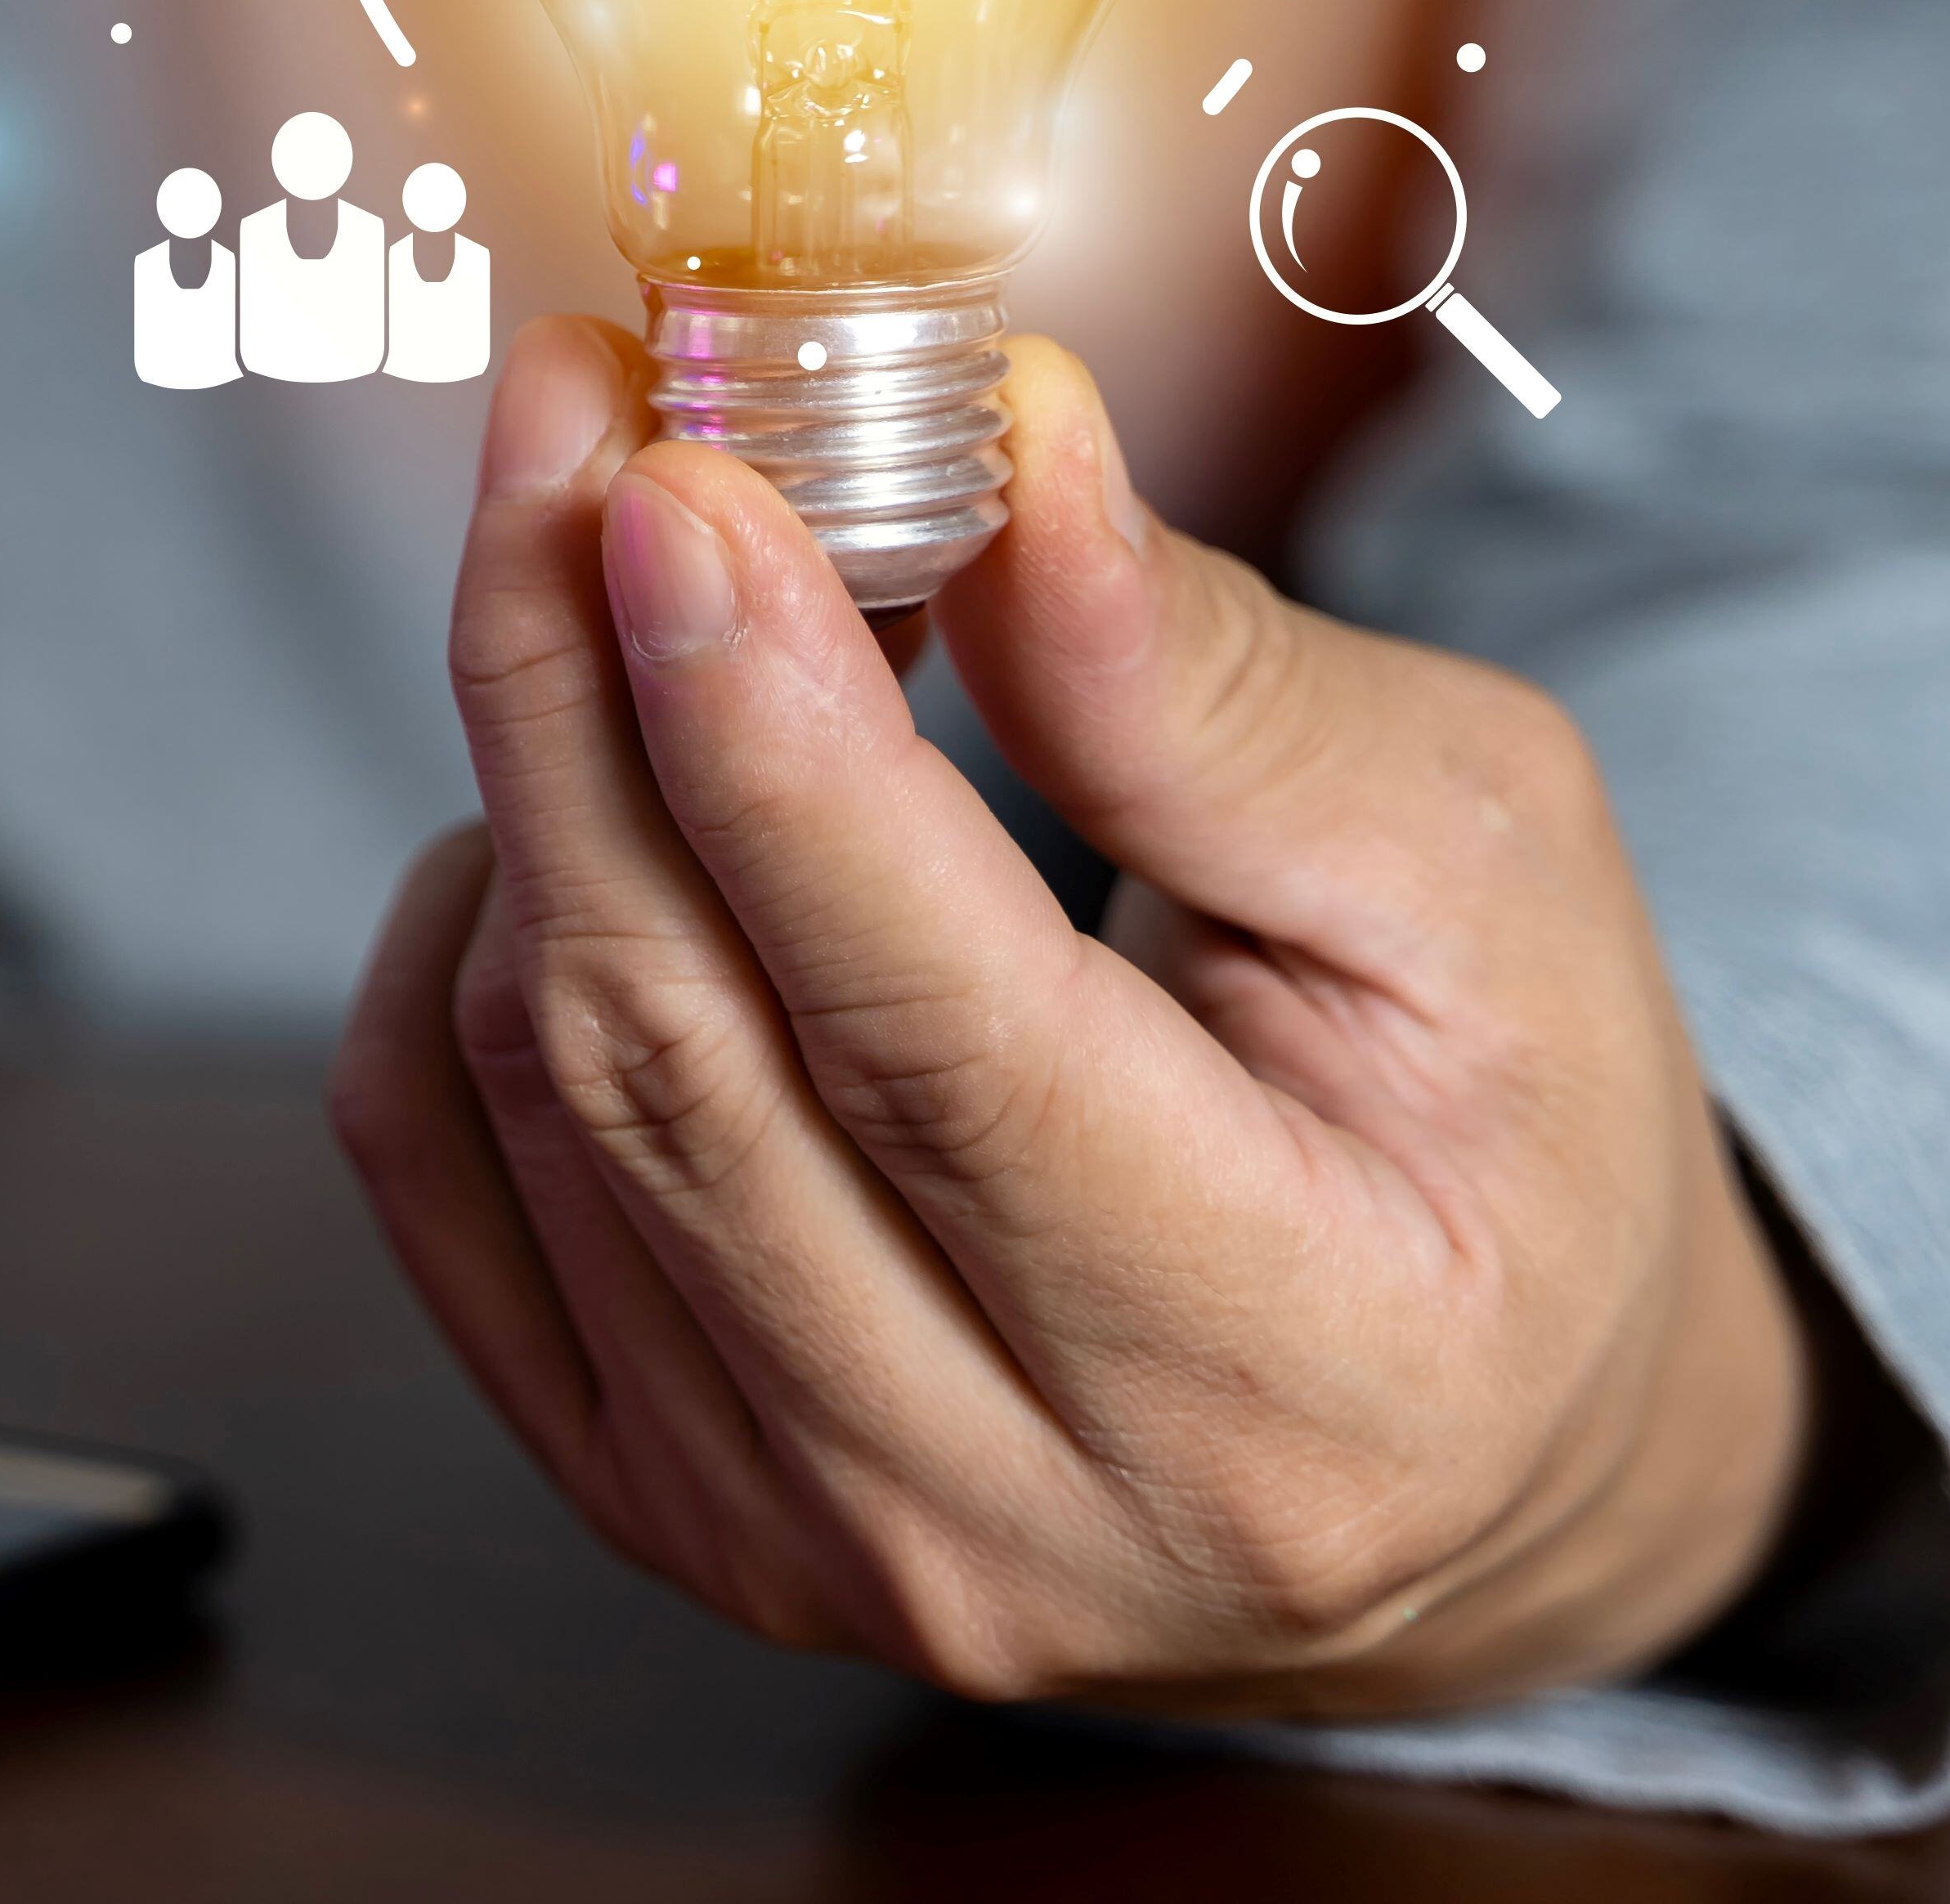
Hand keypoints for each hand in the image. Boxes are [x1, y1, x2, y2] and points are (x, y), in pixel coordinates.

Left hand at [333, 318, 1806, 1714]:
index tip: (674, 480)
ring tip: (620, 552)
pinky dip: (460, 939)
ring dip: (532, 772)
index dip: (771, 745)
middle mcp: (1009, 1524)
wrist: (1468, 1445)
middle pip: (683, 1055)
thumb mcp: (1481, 867)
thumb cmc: (1512, 1134)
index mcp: (1279, 1373)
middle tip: (575, 410)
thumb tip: (1006, 444)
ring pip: (537, 1090)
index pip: (941, 1043)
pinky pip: (437, 1166)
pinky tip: (579, 805)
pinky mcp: (661, 1497)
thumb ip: (1209, 689)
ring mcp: (802, 1540)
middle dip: (583, 686)